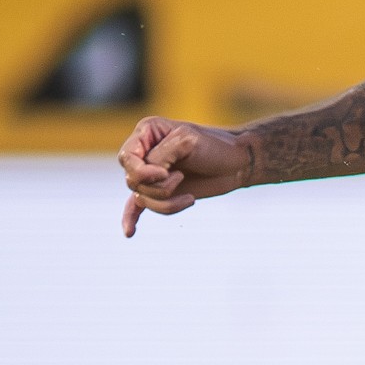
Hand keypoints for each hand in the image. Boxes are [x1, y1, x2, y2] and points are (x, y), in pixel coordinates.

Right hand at [118, 115, 250, 234]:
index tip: (164, 174)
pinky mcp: (160, 192)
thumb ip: (161, 156)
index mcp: (147, 133)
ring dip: (166, 202)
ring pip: (143, 197)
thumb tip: (148, 177)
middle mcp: (144, 153)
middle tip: (182, 177)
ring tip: (190, 198)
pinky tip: (129, 232)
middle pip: (132, 180)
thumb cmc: (215, 146)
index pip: (126, 157)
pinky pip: (137, 206)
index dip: (141, 171)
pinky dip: (131, 218)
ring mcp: (151, 174)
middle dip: (158, 186)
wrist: (237, 162)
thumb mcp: (186, 141)